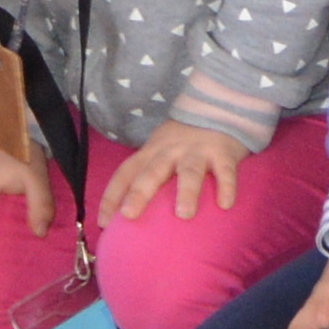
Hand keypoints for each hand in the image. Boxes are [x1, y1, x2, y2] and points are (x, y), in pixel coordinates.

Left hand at [105, 121, 253, 222]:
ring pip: (189, 171)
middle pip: (152, 171)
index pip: (126, 172)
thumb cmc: (185, 141)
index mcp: (151, 151)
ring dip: (186, 192)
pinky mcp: (223, 153)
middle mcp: (170, 150)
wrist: (218, 107)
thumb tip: (129, 214)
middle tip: (129, 215)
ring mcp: (197, 151)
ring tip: (183, 215)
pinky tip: (225, 204)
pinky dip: (226, 186)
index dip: (112, 195)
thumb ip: (149, 174)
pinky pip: (225, 171)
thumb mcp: (160, 150)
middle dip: (139, 193)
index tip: (102, 222)